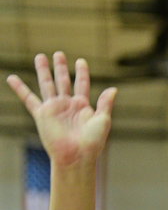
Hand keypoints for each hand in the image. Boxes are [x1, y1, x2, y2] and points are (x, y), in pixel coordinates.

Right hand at [6, 52, 115, 166]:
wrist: (76, 156)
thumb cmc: (92, 142)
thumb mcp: (103, 120)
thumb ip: (105, 104)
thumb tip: (113, 89)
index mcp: (83, 106)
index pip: (82, 84)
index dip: (82, 72)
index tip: (81, 61)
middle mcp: (67, 105)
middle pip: (63, 81)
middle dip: (61, 67)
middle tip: (59, 54)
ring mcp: (54, 109)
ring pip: (47, 85)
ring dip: (43, 71)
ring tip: (40, 57)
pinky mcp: (42, 115)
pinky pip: (28, 99)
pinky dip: (20, 89)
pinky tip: (11, 78)